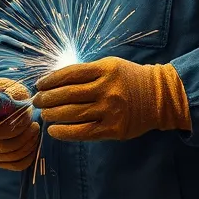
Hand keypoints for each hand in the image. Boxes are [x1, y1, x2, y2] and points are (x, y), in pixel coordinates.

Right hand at [0, 77, 38, 170]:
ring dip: (26, 146)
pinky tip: (33, 145)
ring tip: (35, 132)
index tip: (26, 118)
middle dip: (22, 138)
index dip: (8, 128)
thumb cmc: (1, 92)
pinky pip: (13, 165)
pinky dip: (27, 158)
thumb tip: (19, 102)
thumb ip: (11, 93)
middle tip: (35, 125)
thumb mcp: (5, 86)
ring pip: (7, 157)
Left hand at [34, 57, 189, 140]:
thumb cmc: (129, 79)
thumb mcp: (110, 66)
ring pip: (72, 113)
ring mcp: (111, 110)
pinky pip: (84, 132)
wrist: (161, 97)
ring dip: (52, 114)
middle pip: (67, 95)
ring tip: (44, 114)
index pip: (68, 74)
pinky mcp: (114, 129)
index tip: (39, 85)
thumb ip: (85, 73)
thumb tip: (54, 82)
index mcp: (104, 70)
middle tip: (37, 101)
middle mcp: (107, 89)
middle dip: (46, 99)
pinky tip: (53, 130)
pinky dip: (65, 132)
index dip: (49, 80)